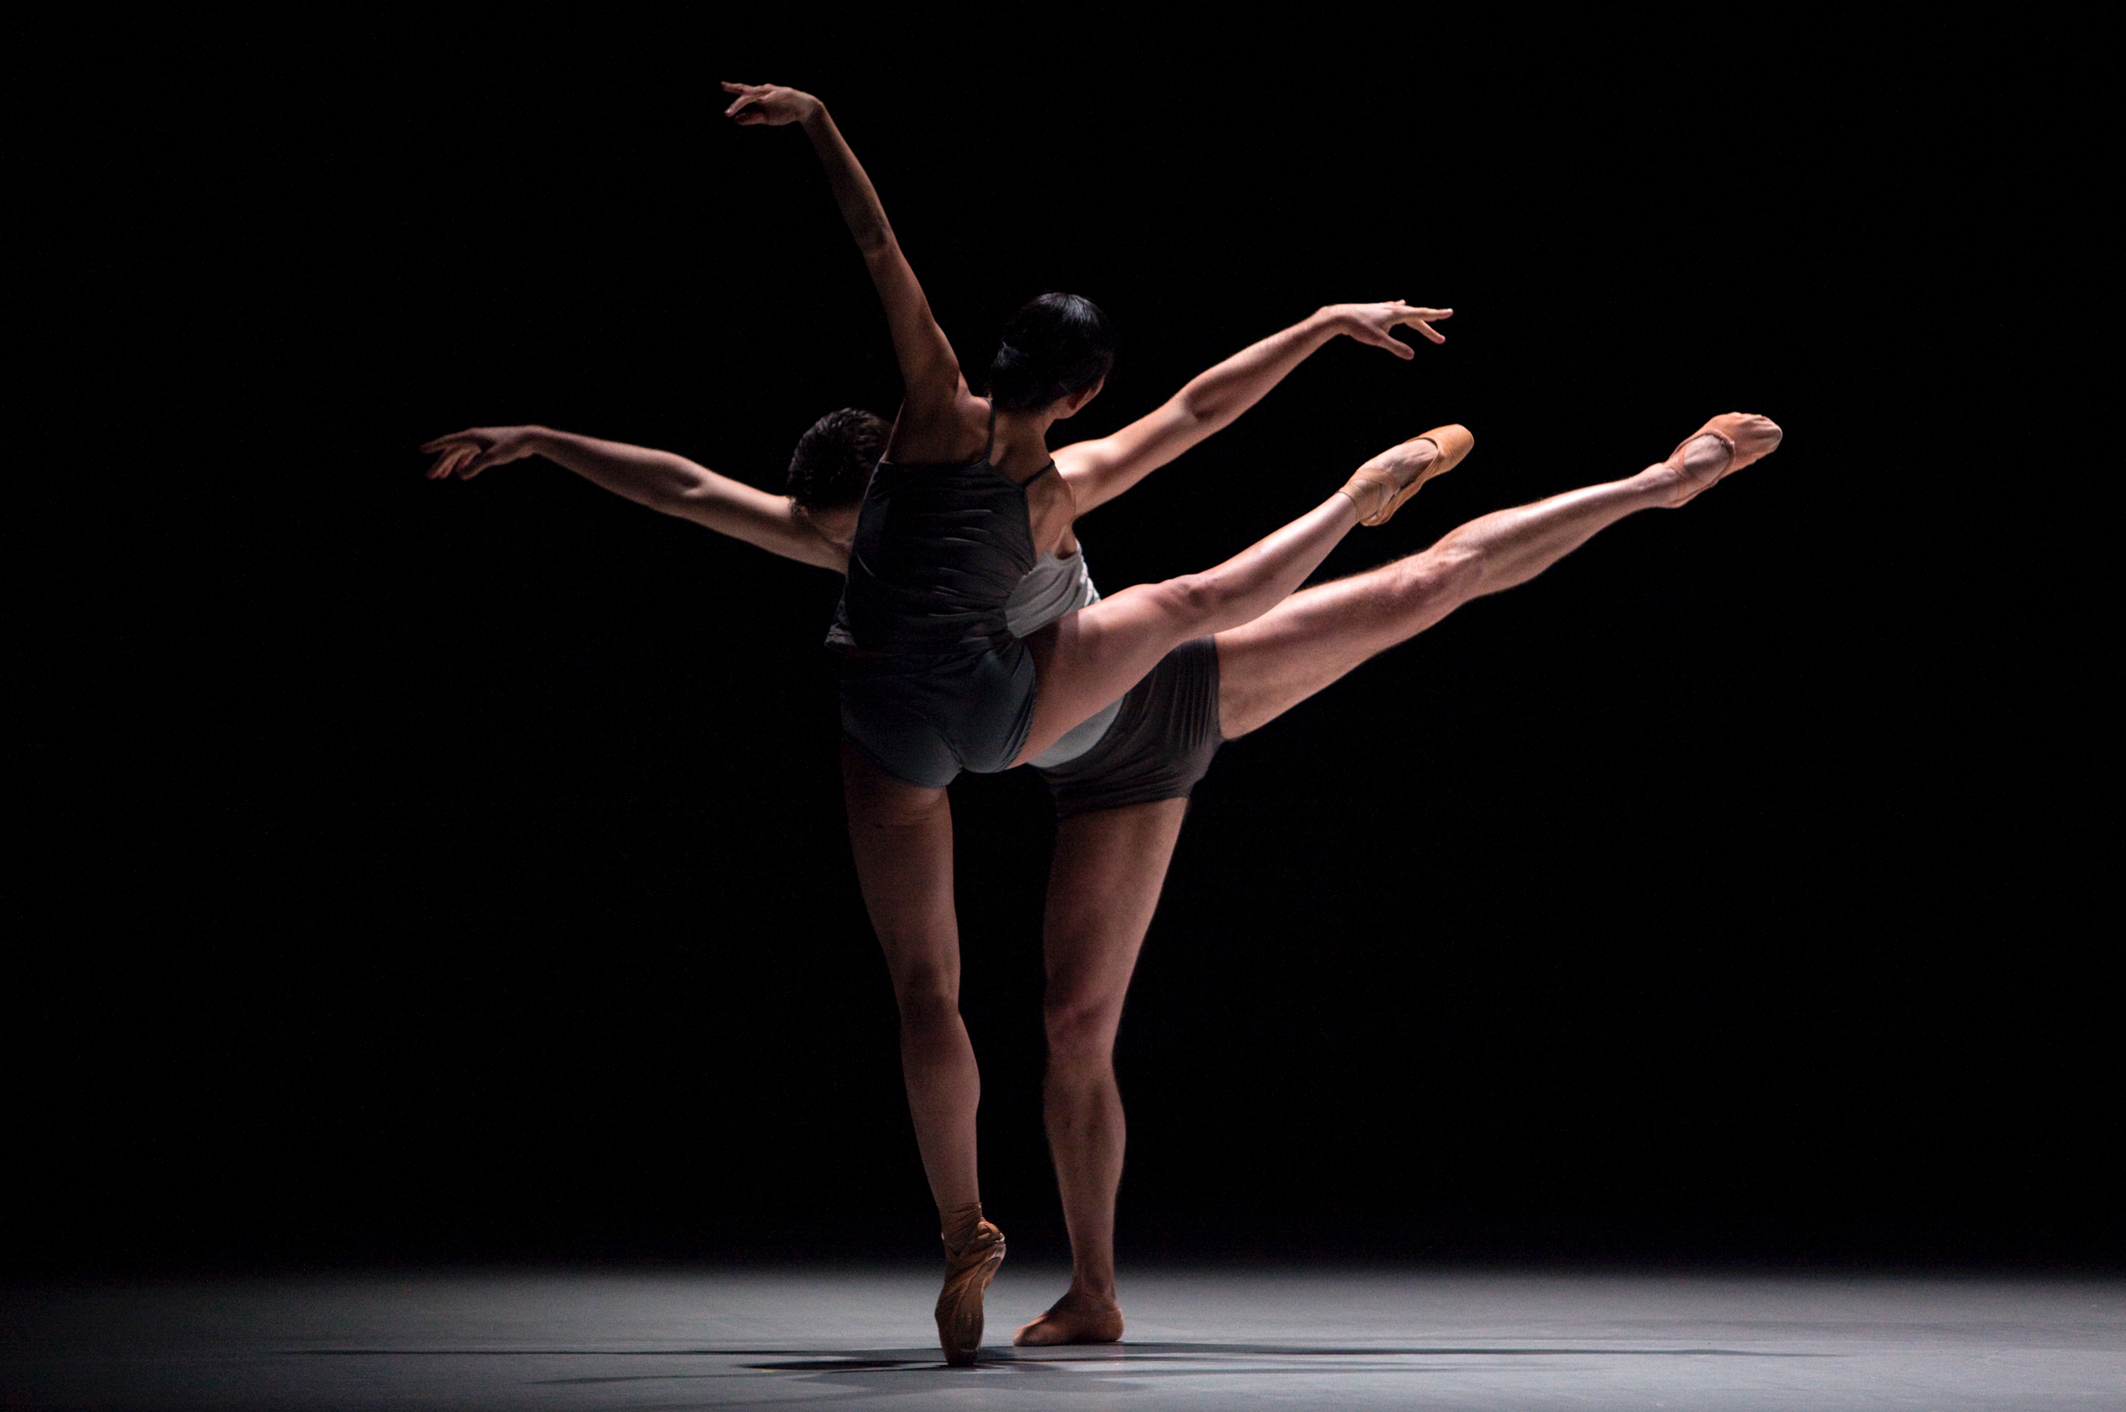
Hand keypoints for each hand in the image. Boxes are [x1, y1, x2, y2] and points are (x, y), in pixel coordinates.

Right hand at [421, 426, 541, 479]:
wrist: (528, 439)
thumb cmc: (511, 446)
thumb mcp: (492, 458)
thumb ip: (476, 466)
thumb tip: (461, 475)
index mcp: (471, 437)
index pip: (448, 442)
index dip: (434, 446)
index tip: (421, 450)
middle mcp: (473, 438)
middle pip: (452, 452)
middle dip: (441, 464)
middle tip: (430, 476)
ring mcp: (480, 442)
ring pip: (460, 454)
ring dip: (451, 465)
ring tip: (442, 477)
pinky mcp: (487, 447)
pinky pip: (470, 455)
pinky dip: (464, 463)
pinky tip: (461, 472)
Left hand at [721, 81, 820, 127]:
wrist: (804, 110)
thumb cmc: (784, 112)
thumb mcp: (765, 118)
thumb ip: (752, 118)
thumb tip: (736, 119)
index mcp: (759, 97)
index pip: (743, 93)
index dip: (733, 89)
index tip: (722, 86)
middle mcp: (764, 91)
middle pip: (749, 94)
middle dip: (738, 101)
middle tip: (727, 111)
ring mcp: (775, 92)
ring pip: (760, 93)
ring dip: (750, 96)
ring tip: (741, 98)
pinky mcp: (786, 93)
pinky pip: (776, 95)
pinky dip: (769, 97)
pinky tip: (763, 99)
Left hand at [1330, 301, 1452, 358]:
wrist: (1341, 316)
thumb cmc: (1359, 327)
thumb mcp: (1379, 340)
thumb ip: (1396, 347)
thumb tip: (1412, 355)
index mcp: (1397, 314)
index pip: (1421, 315)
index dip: (1437, 315)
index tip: (1450, 312)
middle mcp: (1394, 309)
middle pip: (1417, 318)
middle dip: (1429, 329)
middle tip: (1440, 340)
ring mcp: (1386, 308)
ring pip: (1407, 313)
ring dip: (1418, 319)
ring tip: (1430, 320)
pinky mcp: (1378, 310)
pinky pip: (1395, 309)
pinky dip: (1402, 310)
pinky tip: (1400, 304)